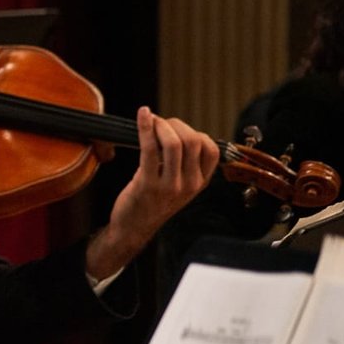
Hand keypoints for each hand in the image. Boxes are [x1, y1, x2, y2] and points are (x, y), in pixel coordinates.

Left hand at [87, 107, 218, 279]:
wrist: (132, 228)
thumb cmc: (151, 202)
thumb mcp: (177, 185)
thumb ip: (182, 163)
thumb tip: (175, 130)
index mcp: (200, 183)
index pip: (211, 149)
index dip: (195, 132)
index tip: (177, 130)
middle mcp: (189, 185)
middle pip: (193, 141)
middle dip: (175, 124)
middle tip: (160, 123)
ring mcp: (170, 186)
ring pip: (174, 143)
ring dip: (161, 125)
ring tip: (150, 121)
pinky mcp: (148, 184)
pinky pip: (150, 149)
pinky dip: (146, 127)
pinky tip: (143, 115)